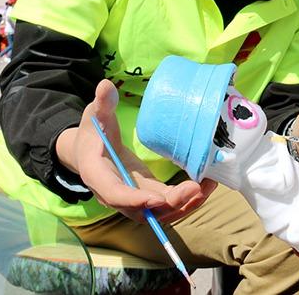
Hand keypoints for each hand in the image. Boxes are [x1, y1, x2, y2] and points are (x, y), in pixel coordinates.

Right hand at [57, 80, 216, 222]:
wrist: (91, 150)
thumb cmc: (93, 132)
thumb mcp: (95, 116)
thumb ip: (102, 104)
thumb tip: (105, 86)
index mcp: (97, 175)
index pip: (114, 194)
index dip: (133, 200)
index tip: (156, 199)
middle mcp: (115, 194)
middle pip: (141, 210)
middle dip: (169, 204)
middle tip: (194, 189)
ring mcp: (133, 197)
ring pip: (158, 212)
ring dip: (184, 205)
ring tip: (207, 188)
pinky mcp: (148, 193)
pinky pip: (167, 203)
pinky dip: (186, 199)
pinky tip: (206, 186)